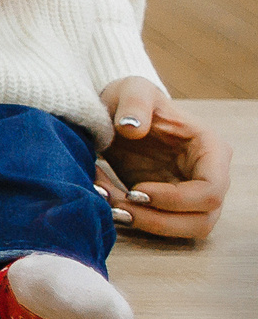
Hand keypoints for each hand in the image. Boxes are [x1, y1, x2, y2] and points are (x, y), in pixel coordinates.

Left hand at [96, 77, 231, 240]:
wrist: (114, 112)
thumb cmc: (129, 99)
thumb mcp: (130, 89)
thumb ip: (134, 103)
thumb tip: (133, 128)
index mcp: (210, 150)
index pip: (211, 190)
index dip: (177, 199)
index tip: (136, 191)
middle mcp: (208, 176)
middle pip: (202, 220)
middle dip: (159, 220)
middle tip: (118, 206)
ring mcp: (190, 193)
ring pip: (183, 229)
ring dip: (146, 224)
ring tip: (110, 206)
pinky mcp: (169, 203)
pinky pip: (159, 223)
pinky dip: (133, 219)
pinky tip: (106, 199)